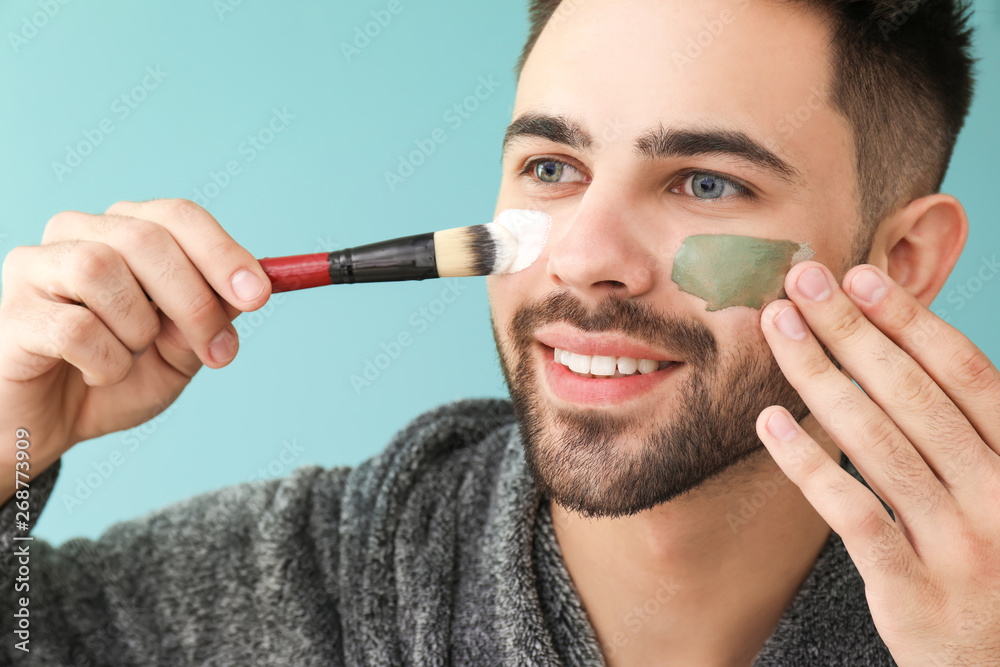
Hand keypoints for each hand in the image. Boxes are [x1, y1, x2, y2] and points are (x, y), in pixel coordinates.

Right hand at [0, 199, 271, 501]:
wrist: (47, 427)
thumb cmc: (113, 378)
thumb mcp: (179, 352)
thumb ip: (210, 317)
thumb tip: (245, 291)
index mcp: (123, 232)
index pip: (177, 216)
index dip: (222, 253)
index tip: (259, 295)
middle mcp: (76, 235)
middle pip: (146, 237)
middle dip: (195, 299)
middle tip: (217, 351)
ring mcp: (35, 268)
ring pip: (102, 269)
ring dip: (138, 328)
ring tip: (131, 357)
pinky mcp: (12, 313)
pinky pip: (76, 327)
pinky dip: (106, 362)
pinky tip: (97, 374)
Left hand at [755, 261, 999, 666]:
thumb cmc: (996, 561)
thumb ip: (975, 430)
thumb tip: (919, 348)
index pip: (965, 373)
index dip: (908, 319)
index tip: (857, 275)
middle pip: (913, 396)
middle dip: (851, 329)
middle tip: (800, 281)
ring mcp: (959, 545)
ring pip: (878, 443)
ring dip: (819, 376)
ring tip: (777, 328)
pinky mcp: (912, 589)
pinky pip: (853, 513)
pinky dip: (808, 464)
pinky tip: (768, 423)